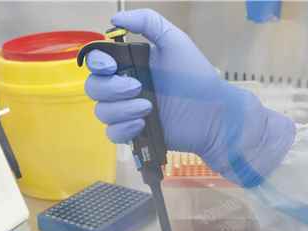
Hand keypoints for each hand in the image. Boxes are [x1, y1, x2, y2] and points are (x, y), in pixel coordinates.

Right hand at [84, 9, 294, 186]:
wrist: (213, 114)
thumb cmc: (197, 77)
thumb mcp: (175, 41)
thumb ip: (148, 22)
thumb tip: (115, 19)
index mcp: (131, 64)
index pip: (97, 62)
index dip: (96, 64)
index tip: (111, 67)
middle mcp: (125, 87)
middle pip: (94, 88)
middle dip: (112, 89)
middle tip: (137, 88)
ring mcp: (129, 111)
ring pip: (102, 112)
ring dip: (122, 110)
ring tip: (148, 108)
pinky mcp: (136, 133)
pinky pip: (113, 133)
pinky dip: (124, 129)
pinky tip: (143, 124)